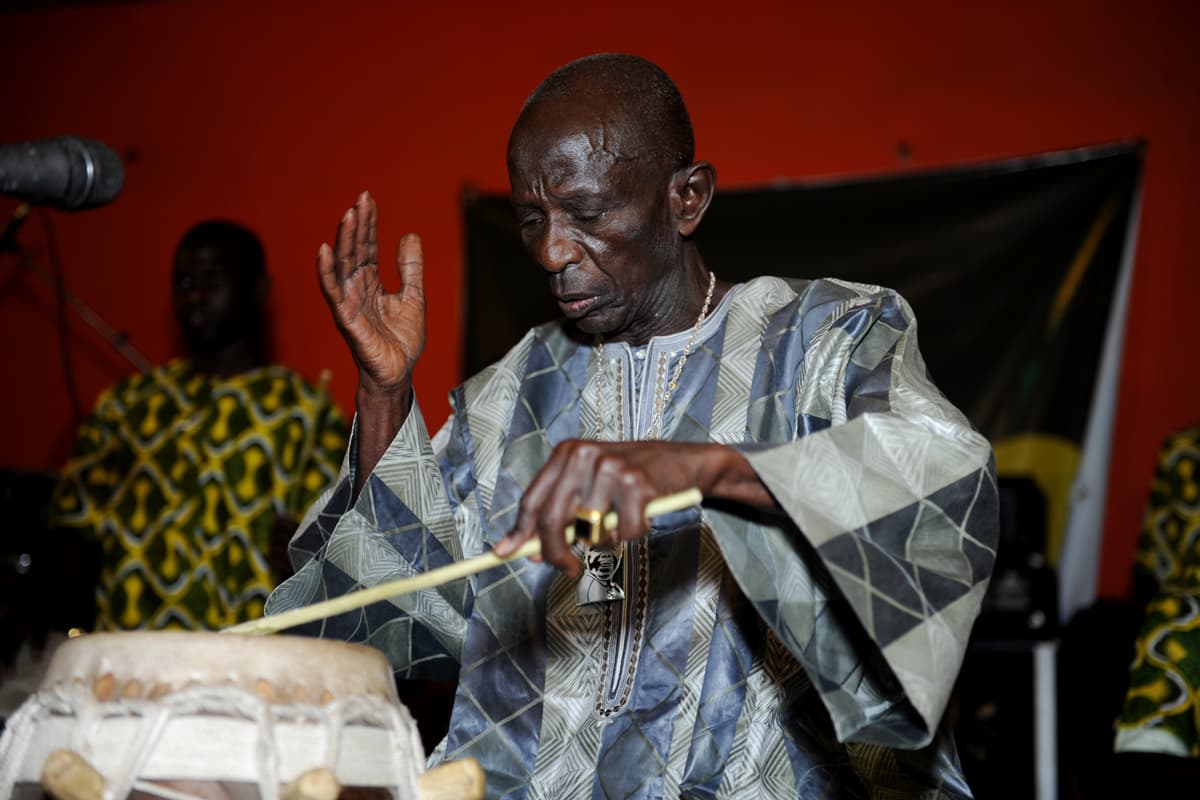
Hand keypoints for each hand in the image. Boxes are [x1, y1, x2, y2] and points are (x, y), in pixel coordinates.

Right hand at [317, 191, 425, 397]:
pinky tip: (325, 250)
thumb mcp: (413, 296)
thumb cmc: (401, 340)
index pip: (367, 246)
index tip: (368, 199)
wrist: (399, 372)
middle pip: (355, 250)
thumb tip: (409, 235)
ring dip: (344, 240)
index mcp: (371, 283)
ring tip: (349, 215)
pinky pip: (333, 291)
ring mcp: (348, 302)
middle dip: (357, 225)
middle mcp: (356, 288)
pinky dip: (326, 271)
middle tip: (361, 199)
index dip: (368, 224)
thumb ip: (410, 267)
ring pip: (342, 265)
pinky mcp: (345, 318)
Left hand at [494, 440, 739, 577]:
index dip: (520, 532)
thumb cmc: (632, 479)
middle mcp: (585, 456)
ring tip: (621, 525)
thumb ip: (561, 513)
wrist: (683, 462)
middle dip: (557, 554)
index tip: (507, 554)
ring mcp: (611, 468)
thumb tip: (528, 551)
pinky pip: (625, 533)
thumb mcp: (590, 487)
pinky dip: (634, 535)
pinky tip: (643, 517)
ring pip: (591, 533)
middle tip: (568, 570)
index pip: (533, 499)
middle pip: (554, 520)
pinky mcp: (638, 484)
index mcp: (567, 454)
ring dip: (607, 542)